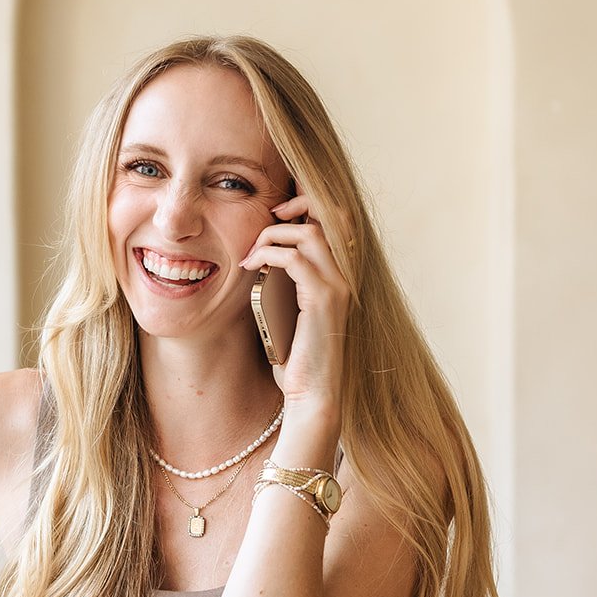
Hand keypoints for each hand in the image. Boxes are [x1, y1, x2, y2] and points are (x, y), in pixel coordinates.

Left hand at [239, 194, 352, 406]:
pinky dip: (268, 254)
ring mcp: (338, 286)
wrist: (312, 394)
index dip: (309, 202)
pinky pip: (295, 259)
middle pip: (331, 212)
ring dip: (274, 232)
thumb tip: (261, 258)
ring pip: (310, 232)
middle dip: (297, 203)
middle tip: (268, 216)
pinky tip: (251, 266)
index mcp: (340, 274)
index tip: (276, 213)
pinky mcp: (323, 301)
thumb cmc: (297, 357)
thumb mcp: (289, 309)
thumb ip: (285, 281)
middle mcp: (345, 275)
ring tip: (252, 251)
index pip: (337, 219)